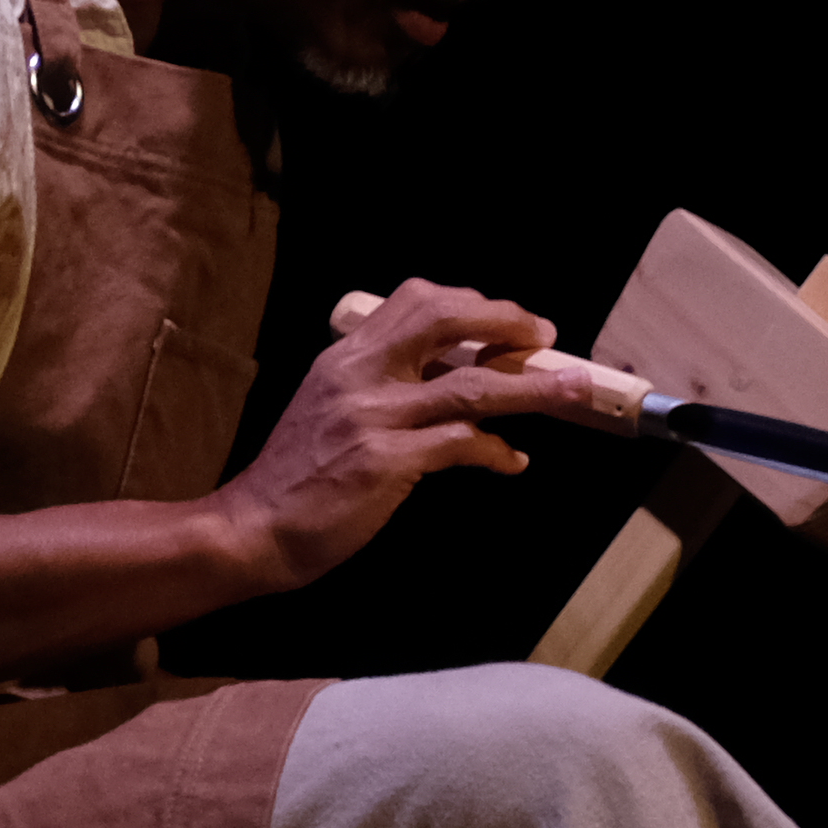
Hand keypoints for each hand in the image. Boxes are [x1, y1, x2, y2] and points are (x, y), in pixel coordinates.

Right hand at [217, 279, 613, 589]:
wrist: (253, 528)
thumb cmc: (296, 477)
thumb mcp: (329, 408)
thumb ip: (377, 385)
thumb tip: (446, 380)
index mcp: (346, 356)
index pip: (415, 299)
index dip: (471, 303)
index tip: (506, 321)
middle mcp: (360, 374)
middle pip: (446, 318)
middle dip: (505, 322)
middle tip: (544, 338)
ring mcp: (373, 417)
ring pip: (471, 385)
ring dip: (532, 388)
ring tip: (574, 389)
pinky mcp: (385, 463)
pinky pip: (460, 445)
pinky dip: (496, 450)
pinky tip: (513, 460)